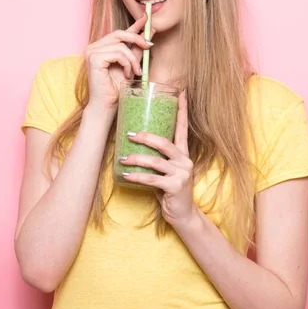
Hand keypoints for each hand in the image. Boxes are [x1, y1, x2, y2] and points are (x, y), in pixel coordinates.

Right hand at [85, 13, 154, 111]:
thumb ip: (136, 50)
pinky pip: (118, 53)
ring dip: (133, 59)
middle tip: (149, 46)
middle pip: (119, 33)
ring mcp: (92, 51)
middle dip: (137, 39)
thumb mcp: (130, 65)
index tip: (146, 18)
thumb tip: (149, 33)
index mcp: (100, 48)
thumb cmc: (116, 89)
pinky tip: (127, 75)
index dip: (134, 25)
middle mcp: (93, 47)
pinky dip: (127, 63)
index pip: (119, 33)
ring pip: (121, 45)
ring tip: (136, 72)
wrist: (106, 106)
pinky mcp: (94, 58)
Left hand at [119, 91, 198, 227]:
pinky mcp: (175, 187)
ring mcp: (182, 174)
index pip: (183, 129)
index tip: (181, 93)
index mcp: (183, 154)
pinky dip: (137, 176)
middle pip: (165, 143)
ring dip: (136, 159)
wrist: (183, 215)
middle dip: (145, 137)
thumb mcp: (166, 171)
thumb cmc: (170, 190)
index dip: (182, 111)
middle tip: (129, 134)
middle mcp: (185, 161)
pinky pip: (152, 179)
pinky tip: (125, 174)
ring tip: (122, 158)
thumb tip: (134, 145)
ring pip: (156, 161)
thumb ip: (158, 159)